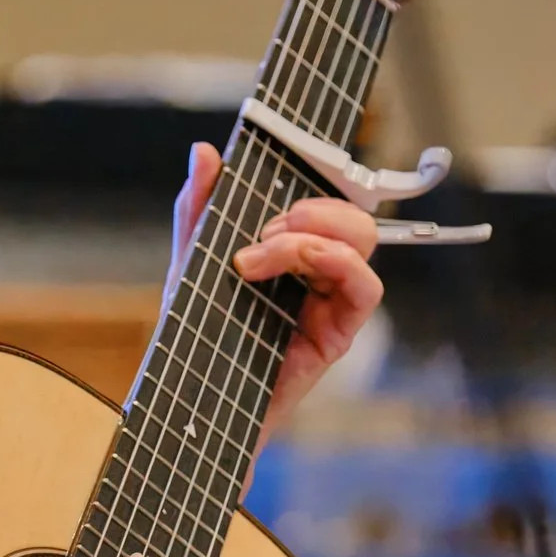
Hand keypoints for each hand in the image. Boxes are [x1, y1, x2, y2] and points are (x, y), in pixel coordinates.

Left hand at [169, 142, 384, 435]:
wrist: (191, 403)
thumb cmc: (197, 335)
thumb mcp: (189, 262)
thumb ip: (197, 210)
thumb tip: (205, 152)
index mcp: (290, 250)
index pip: (321, 200)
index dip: (309, 177)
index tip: (265, 177)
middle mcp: (317, 274)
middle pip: (353, 216)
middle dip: (314, 207)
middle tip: (266, 226)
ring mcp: (331, 303)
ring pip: (363, 242)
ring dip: (316, 234)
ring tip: (261, 252)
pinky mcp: (337, 334)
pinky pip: (366, 288)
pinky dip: (336, 263)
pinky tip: (292, 265)